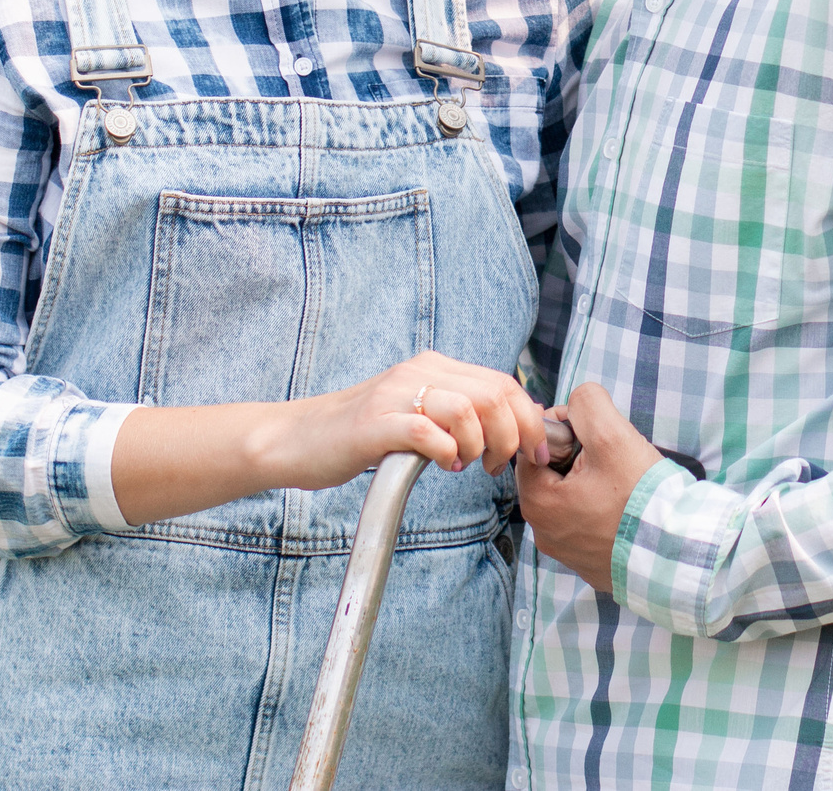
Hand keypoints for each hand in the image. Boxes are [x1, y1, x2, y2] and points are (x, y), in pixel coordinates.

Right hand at [254, 350, 549, 491]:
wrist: (297, 439)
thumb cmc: (360, 435)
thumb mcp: (415, 413)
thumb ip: (456, 413)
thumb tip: (511, 429)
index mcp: (434, 367)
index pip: (503, 382)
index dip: (530, 419)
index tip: (536, 452)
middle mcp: (419, 371)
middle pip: (495, 394)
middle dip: (513, 436)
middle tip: (500, 466)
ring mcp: (396, 394)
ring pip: (469, 409)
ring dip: (480, 445)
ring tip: (468, 465)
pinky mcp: (376, 423)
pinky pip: (429, 431)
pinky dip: (447, 452)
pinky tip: (443, 465)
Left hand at [515, 382, 662, 594]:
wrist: (682, 552)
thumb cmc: (643, 497)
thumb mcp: (611, 434)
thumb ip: (586, 404)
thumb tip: (578, 401)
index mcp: (538, 503)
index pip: (536, 448)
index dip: (565, 431)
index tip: (595, 435)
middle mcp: (545, 534)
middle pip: (554, 474)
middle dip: (580, 458)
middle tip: (614, 458)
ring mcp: (569, 553)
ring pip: (573, 498)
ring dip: (594, 483)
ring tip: (626, 484)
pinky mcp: (592, 565)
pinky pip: (590, 525)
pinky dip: (605, 512)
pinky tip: (630, 509)